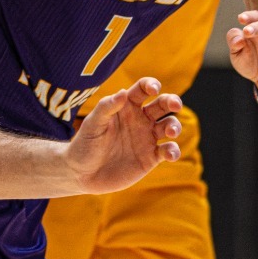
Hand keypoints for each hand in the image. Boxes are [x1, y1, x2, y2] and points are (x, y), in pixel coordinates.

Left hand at [67, 77, 182, 193]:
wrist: (82, 174)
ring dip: (174, 126)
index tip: (154, 89)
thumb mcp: (92, 125)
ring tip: (170, 132)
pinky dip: (173, 151)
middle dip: (172, 101)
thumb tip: (122, 92)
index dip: (151, 84)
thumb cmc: (84, 145)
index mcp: (126, 107)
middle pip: (162, 104)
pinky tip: (170, 155)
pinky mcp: (150, 157)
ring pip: (169, 125)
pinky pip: (168, 150)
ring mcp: (147, 138)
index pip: (142, 90)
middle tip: (175, 105)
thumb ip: (106, 108)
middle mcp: (140, 120)